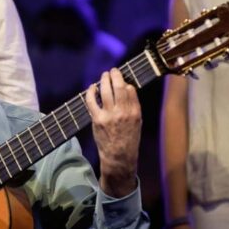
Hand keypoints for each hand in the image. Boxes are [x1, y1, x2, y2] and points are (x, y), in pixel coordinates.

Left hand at [86, 69, 140, 197]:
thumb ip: (133, 107)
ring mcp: (110, 115)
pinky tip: (92, 87)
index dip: (126, 83)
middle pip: (119, 86)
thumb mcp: (137, 123)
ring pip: (107, 90)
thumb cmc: (128, 140)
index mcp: (135, 112)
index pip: (131, 90)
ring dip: (105, 80)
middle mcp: (123, 112)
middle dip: (116, 75)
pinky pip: (92, 100)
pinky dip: (91, 91)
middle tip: (113, 71)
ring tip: (104, 75)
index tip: (123, 81)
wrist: (118, 157)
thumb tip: (127, 89)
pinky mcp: (97, 119)